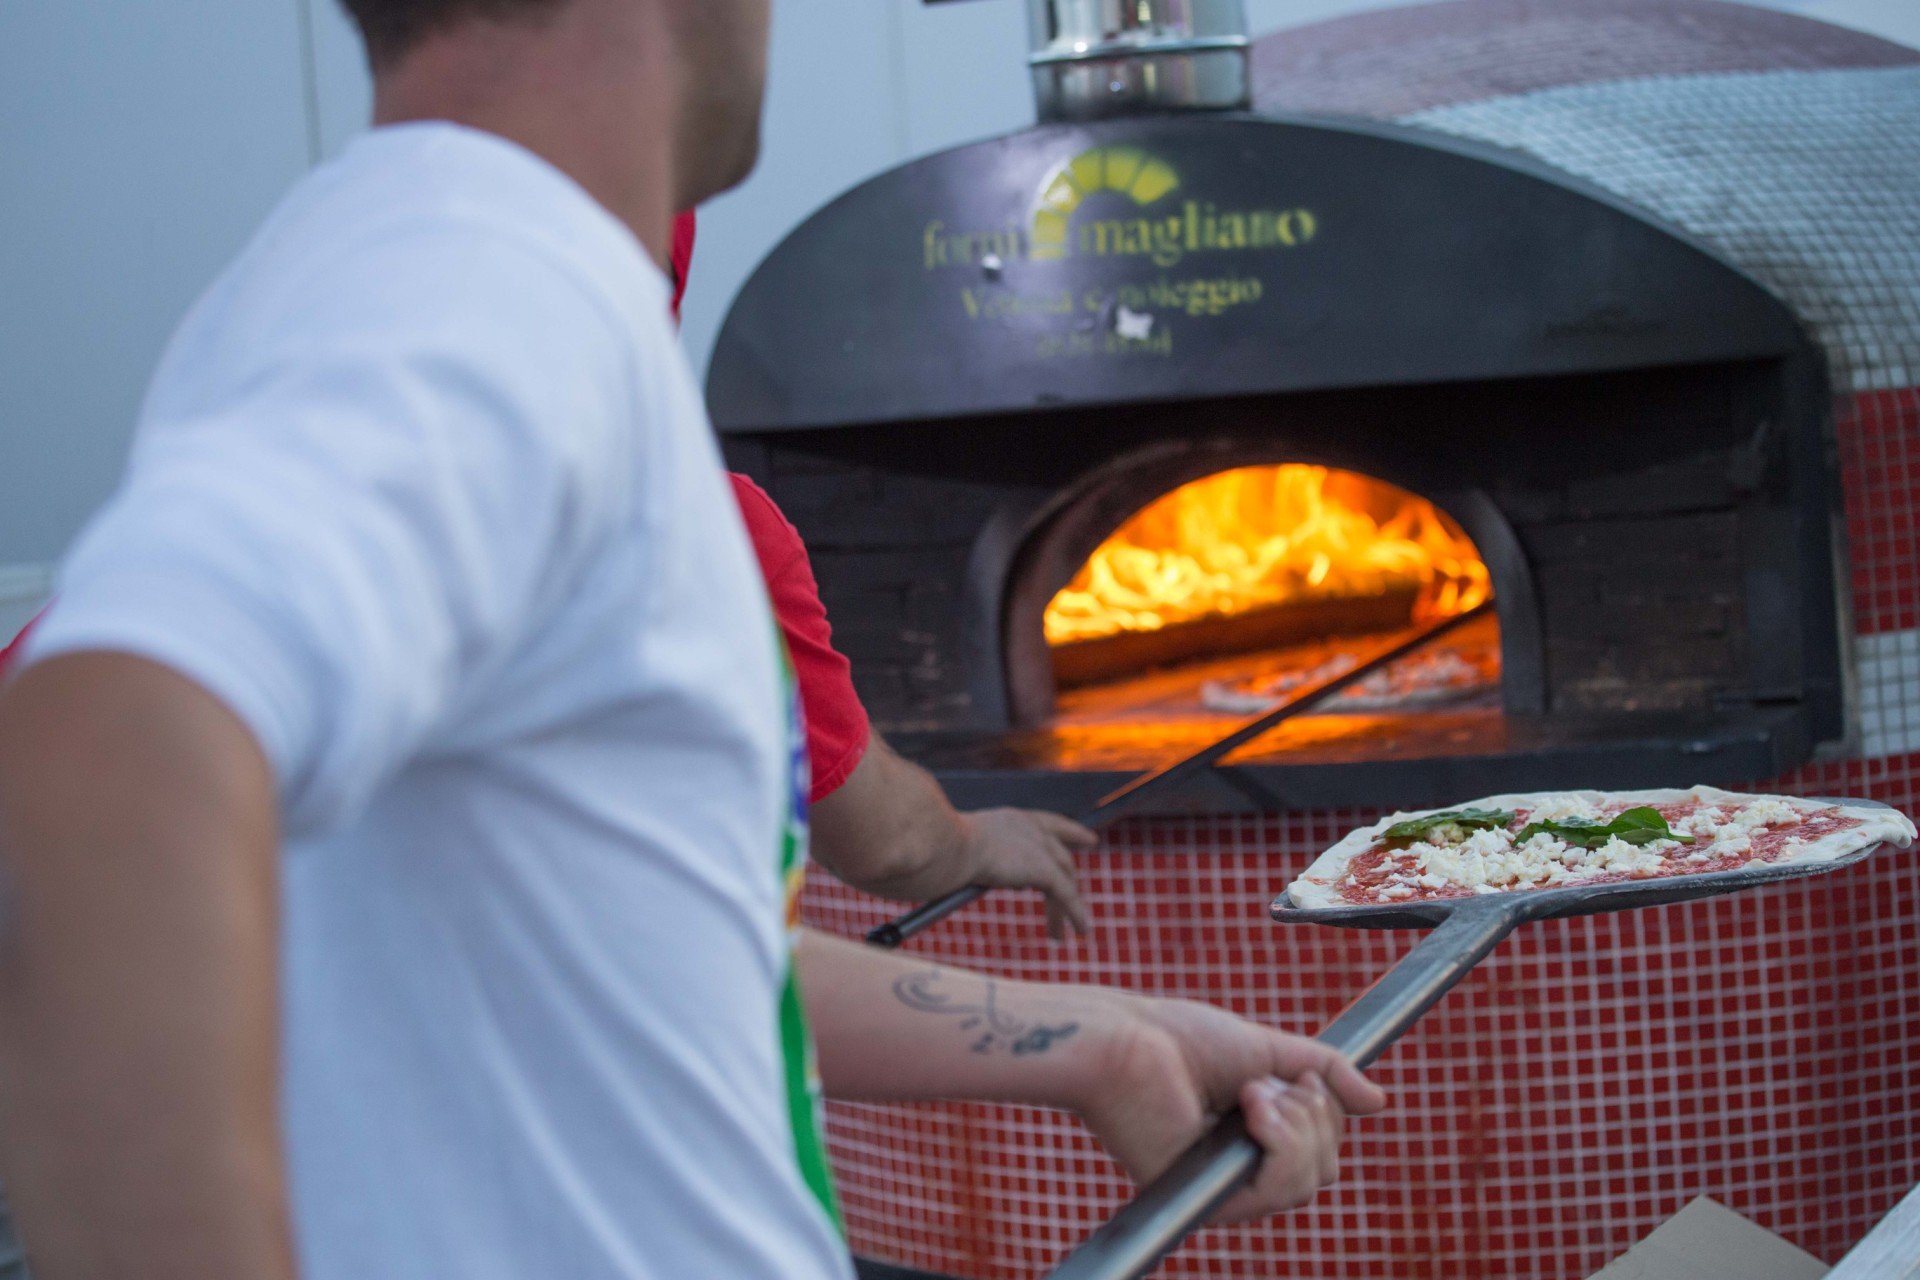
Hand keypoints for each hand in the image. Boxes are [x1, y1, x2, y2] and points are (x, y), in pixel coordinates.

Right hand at [956, 808, 1097, 938]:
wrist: (943, 845)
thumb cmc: (936, 849)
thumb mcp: (961, 851)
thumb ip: (978, 861)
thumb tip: (976, 881)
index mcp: (1011, 819)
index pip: (1050, 824)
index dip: (1072, 832)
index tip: (1090, 839)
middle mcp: (1030, 829)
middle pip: (1061, 858)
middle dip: (1070, 881)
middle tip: (1076, 906)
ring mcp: (1039, 848)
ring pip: (1063, 883)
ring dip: (1065, 912)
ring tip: (1059, 937)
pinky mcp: (1044, 869)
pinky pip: (1066, 896)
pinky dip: (1075, 915)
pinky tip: (1081, 932)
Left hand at [1074, 994, 1386, 1222]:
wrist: (1127, 1042)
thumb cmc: (1180, 1039)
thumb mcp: (1270, 1050)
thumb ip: (1324, 1073)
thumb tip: (1379, 1103)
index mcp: (1251, 1140)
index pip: (1320, 1151)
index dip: (1324, 1113)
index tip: (1294, 1076)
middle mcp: (1238, 1172)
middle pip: (1322, 1171)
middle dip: (1314, 1117)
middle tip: (1269, 1082)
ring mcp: (1223, 1191)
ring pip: (1307, 1183)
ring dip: (1295, 1125)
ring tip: (1252, 1091)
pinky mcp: (1208, 1202)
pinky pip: (1278, 1191)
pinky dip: (1280, 1141)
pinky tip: (1251, 1106)